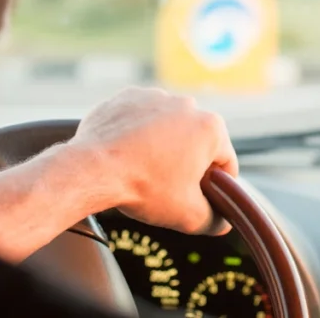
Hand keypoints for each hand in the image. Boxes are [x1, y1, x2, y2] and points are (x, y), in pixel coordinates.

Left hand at [69, 87, 238, 235]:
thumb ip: (214, 220)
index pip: (226, 162)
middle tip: (168, 186)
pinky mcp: (129, 97)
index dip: (217, 184)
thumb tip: (222, 222)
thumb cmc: (144, 188)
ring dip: (163, 145)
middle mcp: (188, 105)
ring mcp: (156, 97)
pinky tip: (127, 153)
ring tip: (144, 169)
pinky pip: (141, 117)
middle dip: (188, 162)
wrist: (93, 169)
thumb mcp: (188, 216)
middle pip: (197, 142)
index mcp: (211, 128)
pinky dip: (138, 132)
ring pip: (169, 127)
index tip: (201, 197)